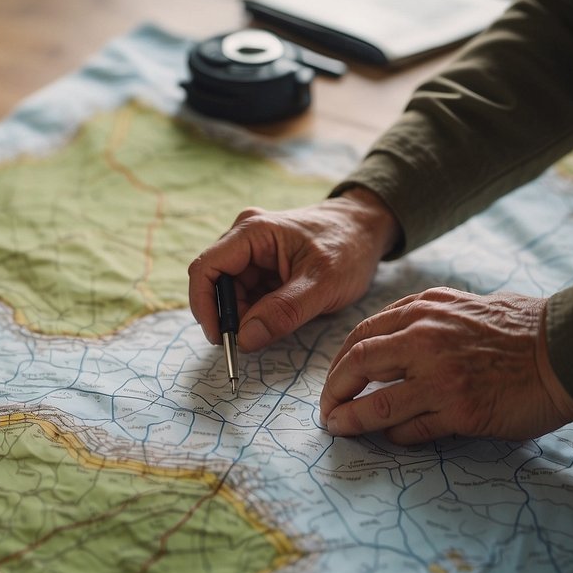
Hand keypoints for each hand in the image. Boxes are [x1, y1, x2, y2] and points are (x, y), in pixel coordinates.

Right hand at [187, 187, 400, 350]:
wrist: (368, 230)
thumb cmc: (349, 247)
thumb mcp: (323, 284)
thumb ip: (283, 312)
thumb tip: (245, 339)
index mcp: (252, 232)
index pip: (206, 268)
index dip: (204, 306)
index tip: (219, 338)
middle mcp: (244, 237)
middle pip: (216, 284)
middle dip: (229, 316)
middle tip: (250, 342)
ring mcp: (251, 251)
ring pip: (231, 294)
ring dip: (244, 317)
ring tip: (275, 326)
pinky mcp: (260, 266)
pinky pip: (246, 295)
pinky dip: (256, 313)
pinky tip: (278, 317)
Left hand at [319, 288, 572, 443]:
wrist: (571, 348)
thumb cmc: (525, 329)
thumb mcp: (465, 306)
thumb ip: (427, 319)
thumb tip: (390, 345)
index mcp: (425, 309)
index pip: (362, 335)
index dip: (341, 363)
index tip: (336, 381)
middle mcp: (425, 338)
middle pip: (357, 366)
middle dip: (334, 392)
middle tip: (328, 411)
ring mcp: (440, 376)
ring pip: (376, 405)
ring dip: (351, 421)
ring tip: (340, 429)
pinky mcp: (459, 409)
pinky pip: (410, 429)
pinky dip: (394, 436)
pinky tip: (391, 438)